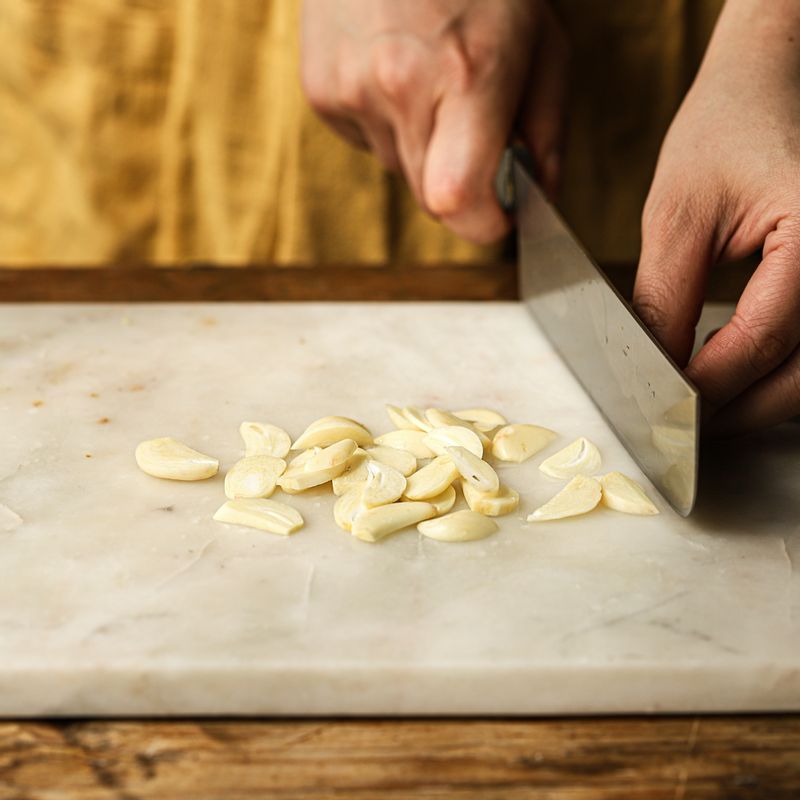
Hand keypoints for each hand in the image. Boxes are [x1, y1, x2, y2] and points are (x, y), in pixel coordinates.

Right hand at [301, 0, 568, 243]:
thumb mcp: (542, 43)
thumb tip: (540, 196)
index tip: (503, 213)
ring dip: (423, 149)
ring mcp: (350, 89)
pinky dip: (388, 125)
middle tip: (475, 135)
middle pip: (431, 199)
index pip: (458, 200)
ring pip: (399, 169)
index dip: (484, 222)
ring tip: (431, 83)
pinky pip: (366, 142)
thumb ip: (547, 132)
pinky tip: (396, 74)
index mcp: (466, 74)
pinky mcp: (320, 92)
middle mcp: (398, 87)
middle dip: (462, 186)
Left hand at [633, 0, 799, 435]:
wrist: (776, 81)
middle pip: (799, 378)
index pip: (758, 343)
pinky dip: (783, 374)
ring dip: (761, 403)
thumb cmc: (731, 126)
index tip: (655, 409)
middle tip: (677, 428)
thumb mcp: (679, 211)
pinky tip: (744, 379)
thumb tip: (651, 368)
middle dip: (734, 412)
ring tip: (704, 412)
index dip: (701, 387)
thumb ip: (666, 295)